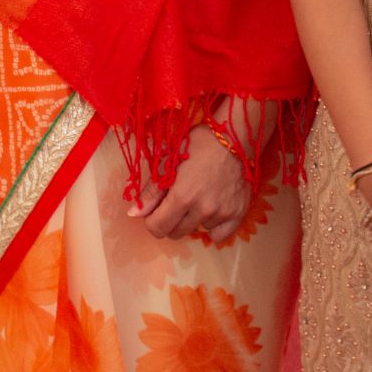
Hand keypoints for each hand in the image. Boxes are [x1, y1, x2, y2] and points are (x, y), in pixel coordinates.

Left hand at [134, 124, 249, 240]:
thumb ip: (151, 192)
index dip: (151, 221)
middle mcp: (202, 209)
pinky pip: (220, 235)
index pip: (158, 228)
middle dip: (170, 221)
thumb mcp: (168, 162)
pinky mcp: (238, 213)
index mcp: (182, 196)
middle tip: (175, 202)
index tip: (155, 210)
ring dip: (192, 219)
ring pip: (197, 230)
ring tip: (197, 196)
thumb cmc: (197, 144)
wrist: (233, 136)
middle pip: (176, 233)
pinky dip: (212, 227)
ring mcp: (222, 213)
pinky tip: (211, 211)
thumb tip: (133, 215)